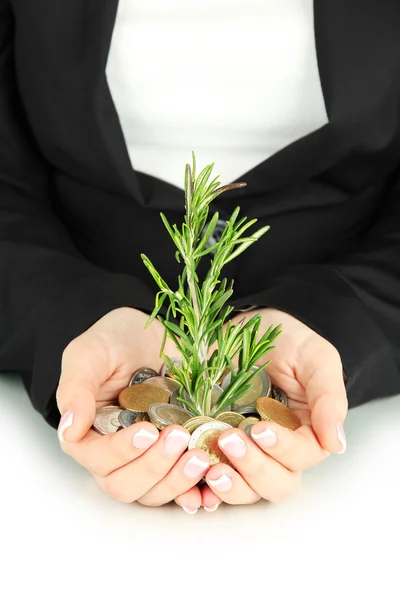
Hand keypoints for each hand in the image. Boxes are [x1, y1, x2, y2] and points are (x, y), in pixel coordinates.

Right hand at [56, 307, 209, 511]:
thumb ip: (76, 388)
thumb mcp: (90, 353)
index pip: (96, 458)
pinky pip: (183, 487)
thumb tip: (70, 428)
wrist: (155, 334)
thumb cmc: (116, 341)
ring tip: (200, 455)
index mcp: (88, 433)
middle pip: (125, 484)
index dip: (119, 452)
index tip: (147, 431)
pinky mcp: (175, 458)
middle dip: (153, 466)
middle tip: (178, 436)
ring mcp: (147, 459)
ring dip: (177, 480)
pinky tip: (211, 478)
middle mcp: (115, 454)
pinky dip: (196, 488)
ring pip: (153, 492)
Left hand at [201, 308, 347, 507]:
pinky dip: (203, 490)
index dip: (283, 449)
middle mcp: (277, 452)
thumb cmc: (288, 341)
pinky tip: (194, 485)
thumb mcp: (316, 359)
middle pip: (275, 483)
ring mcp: (245, 453)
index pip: (301, 457)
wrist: (247, 326)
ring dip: (231, 485)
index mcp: (306, 433)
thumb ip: (329, 398)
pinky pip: (212, 481)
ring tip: (211, 468)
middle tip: (229, 439)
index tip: (260, 429)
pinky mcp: (215, 449)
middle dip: (254, 468)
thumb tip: (337, 443)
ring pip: (246, 490)